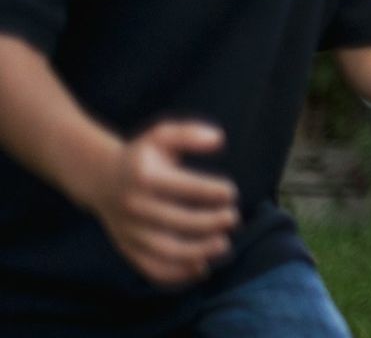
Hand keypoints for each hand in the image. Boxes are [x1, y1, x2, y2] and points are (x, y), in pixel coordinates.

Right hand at [86, 121, 239, 287]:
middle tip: (233, 218)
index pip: (183, 187)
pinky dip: (176, 274)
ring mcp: (129, 230)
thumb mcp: (161, 136)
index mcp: (144, 177)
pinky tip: (201, 268)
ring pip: (164, 250)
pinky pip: (150, 267)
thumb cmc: (142, 156)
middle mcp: (134, 206)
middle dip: (209, 222)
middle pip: (176, 221)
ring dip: (197, 252)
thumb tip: (219, 139)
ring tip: (223, 245)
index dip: (211, 191)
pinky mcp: (127, 247)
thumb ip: (189, 134)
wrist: (100, 177)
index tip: (231, 192)